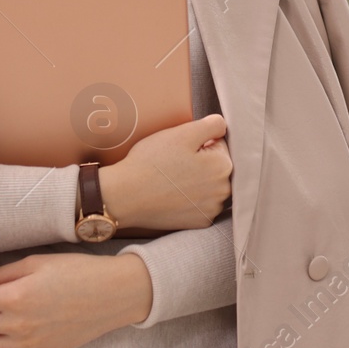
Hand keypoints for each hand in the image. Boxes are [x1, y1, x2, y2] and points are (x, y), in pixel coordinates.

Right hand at [99, 113, 230, 230]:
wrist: (125, 196)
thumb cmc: (151, 163)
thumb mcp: (182, 133)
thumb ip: (211, 125)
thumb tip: (222, 127)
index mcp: (223, 166)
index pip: (219, 144)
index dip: (200, 142)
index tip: (181, 148)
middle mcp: (223, 191)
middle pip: (217, 166)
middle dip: (201, 161)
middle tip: (174, 162)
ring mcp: (211, 209)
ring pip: (210, 186)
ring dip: (197, 180)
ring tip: (172, 179)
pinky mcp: (199, 223)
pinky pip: (201, 204)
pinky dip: (191, 198)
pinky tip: (173, 194)